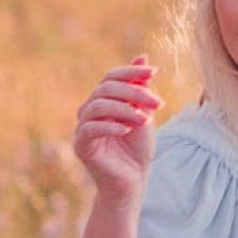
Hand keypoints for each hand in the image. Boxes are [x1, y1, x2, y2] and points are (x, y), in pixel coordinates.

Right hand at [73, 55, 162, 203]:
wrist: (132, 180)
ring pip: (97, 105)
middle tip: (157, 104)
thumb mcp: (144, 114)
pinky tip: (127, 129)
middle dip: (133, 92)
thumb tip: (143, 57)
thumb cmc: (138, 149)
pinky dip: (110, 125)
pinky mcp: (81, 145)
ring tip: (144, 119)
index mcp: (103, 101)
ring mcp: (82, 127)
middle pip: (105, 88)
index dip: (131, 72)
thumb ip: (140, 88)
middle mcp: (89, 110)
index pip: (111, 77)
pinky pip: (91, 128)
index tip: (154, 73)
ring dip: (124, 109)